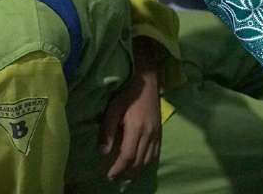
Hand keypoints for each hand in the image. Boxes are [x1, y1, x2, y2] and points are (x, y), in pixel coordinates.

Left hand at [100, 39, 162, 180]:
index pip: (127, 156)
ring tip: (126, 177)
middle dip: (126, 174)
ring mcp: (156, 134)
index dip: (118, 169)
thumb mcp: (113, 109)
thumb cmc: (128, 94)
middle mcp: (148, 134)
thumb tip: (103, 152)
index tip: (109, 175)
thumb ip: (107, 131)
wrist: (148, 83)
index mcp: (136, 128)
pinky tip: (140, 166)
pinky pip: (155, 154)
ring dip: (137, 172)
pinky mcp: (160, 133)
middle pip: (138, 162)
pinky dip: (147, 164)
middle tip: (115, 178)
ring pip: (148, 160)